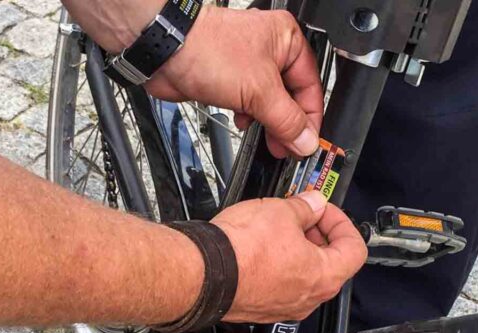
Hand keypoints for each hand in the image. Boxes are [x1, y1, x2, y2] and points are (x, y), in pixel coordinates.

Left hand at [146, 6, 323, 158]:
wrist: (166, 51)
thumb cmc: (208, 50)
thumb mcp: (259, 91)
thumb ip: (286, 120)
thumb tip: (305, 140)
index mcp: (287, 40)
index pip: (311, 85)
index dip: (310, 117)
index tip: (307, 142)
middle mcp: (271, 48)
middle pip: (291, 95)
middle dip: (288, 123)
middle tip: (288, 147)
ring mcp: (249, 63)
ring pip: (269, 101)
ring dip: (268, 121)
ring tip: (268, 139)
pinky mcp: (230, 77)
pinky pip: (249, 102)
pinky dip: (249, 115)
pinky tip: (243, 122)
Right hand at [212, 191, 366, 322]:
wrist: (203, 275)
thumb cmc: (242, 251)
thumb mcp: (281, 212)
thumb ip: (305, 207)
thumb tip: (312, 204)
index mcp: (324, 276)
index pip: (354, 250)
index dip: (342, 223)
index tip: (325, 210)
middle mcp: (308, 298)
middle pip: (330, 264)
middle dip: (318, 234)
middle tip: (302, 215)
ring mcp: (284, 307)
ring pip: (303, 275)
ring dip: (297, 249)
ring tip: (277, 227)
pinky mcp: (261, 308)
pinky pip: (280, 285)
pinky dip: (277, 265)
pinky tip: (261, 246)